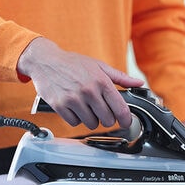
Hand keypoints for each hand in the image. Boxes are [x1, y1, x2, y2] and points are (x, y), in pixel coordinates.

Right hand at [17, 37, 144, 128]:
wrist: (45, 61)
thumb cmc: (72, 63)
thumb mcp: (98, 66)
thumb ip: (120, 77)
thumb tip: (139, 83)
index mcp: (101, 81)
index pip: (120, 108)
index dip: (126, 119)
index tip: (126, 122)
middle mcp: (89, 91)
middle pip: (106, 120)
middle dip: (106, 118)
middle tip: (101, 111)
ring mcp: (74, 99)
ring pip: (91, 123)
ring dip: (90, 119)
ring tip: (86, 107)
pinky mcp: (60, 106)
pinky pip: (74, 123)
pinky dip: (75, 118)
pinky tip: (74, 108)